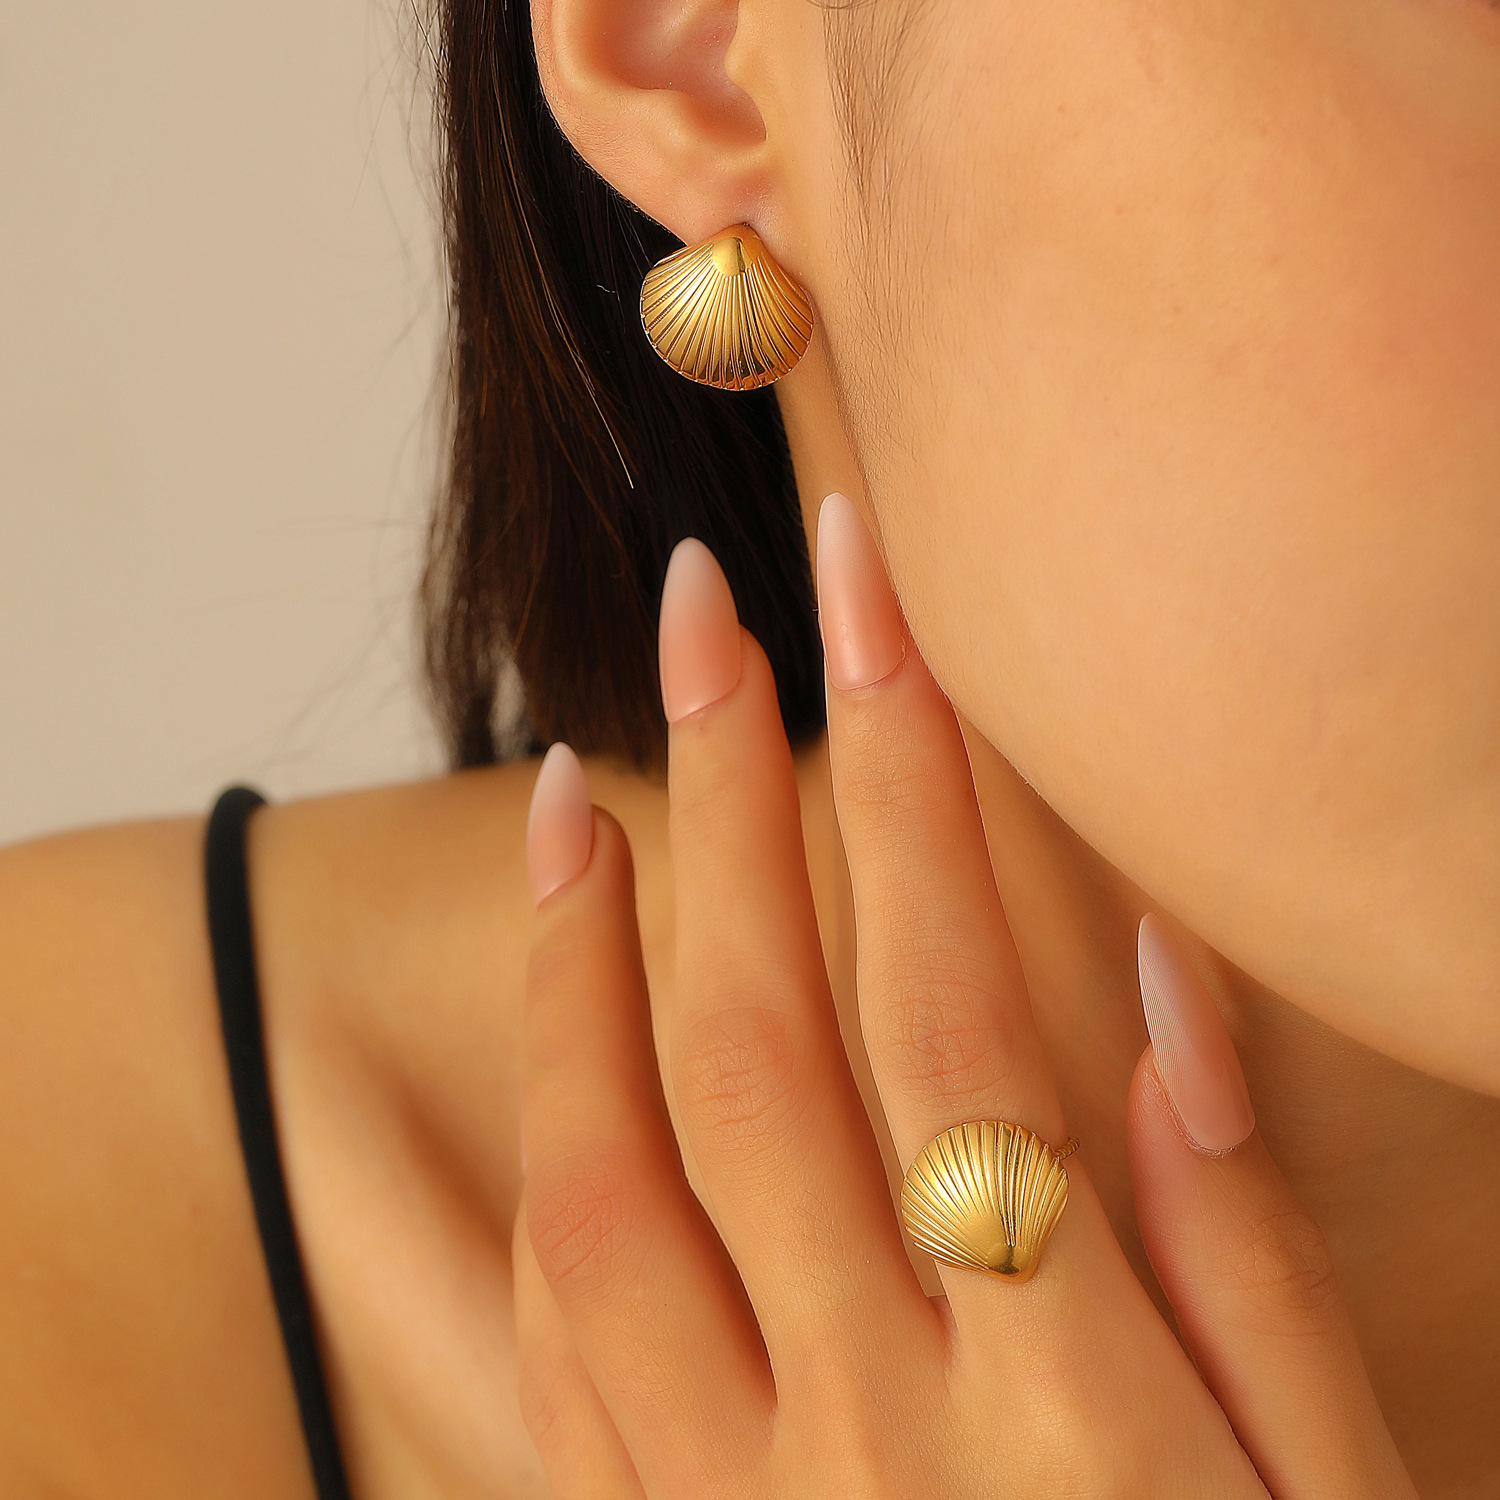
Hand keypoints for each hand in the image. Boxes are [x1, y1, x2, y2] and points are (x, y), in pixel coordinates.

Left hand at [513, 494, 1414, 1497]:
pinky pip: (557, 1328)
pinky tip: (567, 1026)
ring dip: (583, 955)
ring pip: (606, 1171)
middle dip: (730, 790)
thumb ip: (1249, 1258)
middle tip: (705, 607)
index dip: (911, 772)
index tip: (871, 598)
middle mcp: (870, 1439)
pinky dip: (551, 1145)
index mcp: (1075, 1412)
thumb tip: (1156, 988)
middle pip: (758, 1038)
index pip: (959, 1002)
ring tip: (577, 786)